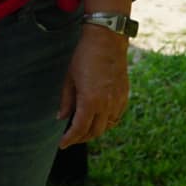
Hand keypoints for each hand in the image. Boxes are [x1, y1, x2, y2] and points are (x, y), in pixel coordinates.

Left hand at [58, 23, 129, 146]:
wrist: (107, 40)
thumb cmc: (84, 56)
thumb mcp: (69, 78)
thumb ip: (66, 101)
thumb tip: (61, 117)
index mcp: (90, 101)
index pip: (79, 129)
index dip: (70, 139)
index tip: (62, 144)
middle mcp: (107, 104)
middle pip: (95, 132)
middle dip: (81, 138)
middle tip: (71, 138)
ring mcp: (118, 101)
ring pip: (107, 126)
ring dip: (95, 131)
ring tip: (84, 129)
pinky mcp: (125, 95)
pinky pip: (116, 116)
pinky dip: (107, 122)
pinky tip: (99, 119)